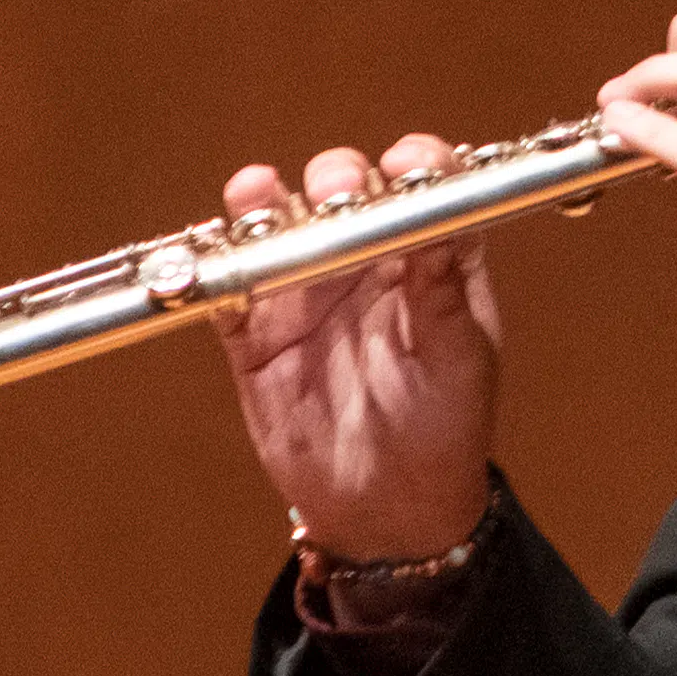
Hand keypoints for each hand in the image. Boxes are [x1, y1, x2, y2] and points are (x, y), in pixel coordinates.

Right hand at [216, 135, 500, 556]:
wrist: (388, 513)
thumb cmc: (442, 432)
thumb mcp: (458, 362)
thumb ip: (442, 292)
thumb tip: (439, 218)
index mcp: (426, 258)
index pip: (422, 184)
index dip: (413, 162)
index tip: (405, 166)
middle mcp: (364, 262)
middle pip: (340, 190)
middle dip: (334, 178)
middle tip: (335, 193)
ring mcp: (304, 293)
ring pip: (275, 227)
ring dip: (261, 205)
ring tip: (257, 198)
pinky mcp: (254, 336)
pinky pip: (227, 290)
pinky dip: (218, 273)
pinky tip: (224, 269)